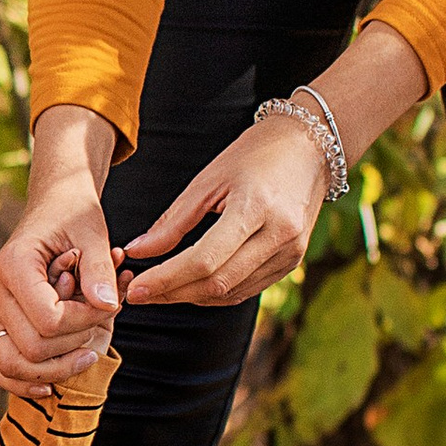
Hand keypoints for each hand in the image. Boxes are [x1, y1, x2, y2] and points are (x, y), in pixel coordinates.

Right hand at [0, 104, 120, 396]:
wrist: (54, 205)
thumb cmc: (74, 214)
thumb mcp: (94, 233)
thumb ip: (100, 270)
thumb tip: (108, 307)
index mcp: (13, 266)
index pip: (49, 320)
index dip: (86, 322)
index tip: (109, 304)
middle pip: (32, 348)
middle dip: (75, 343)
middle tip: (100, 321)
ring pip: (12, 364)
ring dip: (55, 368)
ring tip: (87, 353)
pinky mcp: (0, 323)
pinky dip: (23, 381)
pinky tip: (51, 384)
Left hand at [120, 21, 425, 310]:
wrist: (310, 147)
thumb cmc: (256, 154)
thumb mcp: (209, 179)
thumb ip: (173, 220)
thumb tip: (137, 251)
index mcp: (256, 208)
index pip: (205, 260)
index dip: (166, 279)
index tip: (135, 288)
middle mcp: (279, 236)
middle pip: (217, 283)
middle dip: (172, 293)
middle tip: (138, 293)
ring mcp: (290, 253)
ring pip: (231, 293)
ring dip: (190, 297)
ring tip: (158, 291)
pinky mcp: (292, 263)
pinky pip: (246, 289)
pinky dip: (214, 293)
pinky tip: (189, 286)